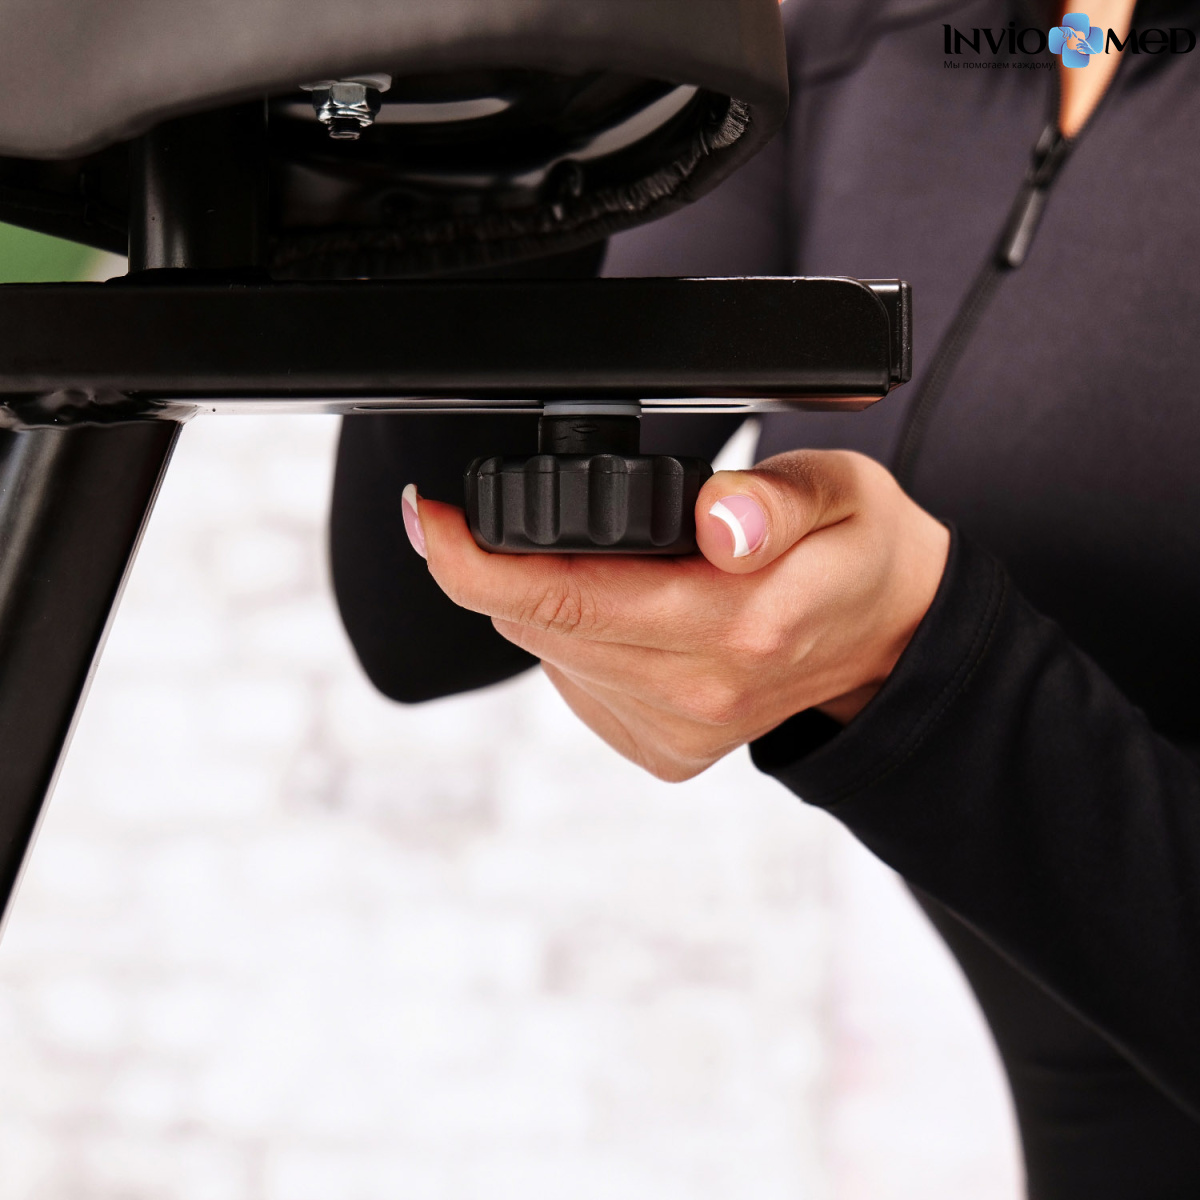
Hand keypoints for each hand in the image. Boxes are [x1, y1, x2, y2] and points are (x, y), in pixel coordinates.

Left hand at [402, 450, 948, 781]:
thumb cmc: (858, 552)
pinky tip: (620, 608)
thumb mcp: (840, 493)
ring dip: (541, 600)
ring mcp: (681, 731)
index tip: (431, 517)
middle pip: (539, 625)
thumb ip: (775, 504)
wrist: (889, 637)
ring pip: (550, 655)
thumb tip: (719, 523)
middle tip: (506, 515)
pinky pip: (575, 683)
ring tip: (597, 557)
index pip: (567, 598)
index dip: (476, 561)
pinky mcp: (667, 750)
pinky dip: (572, 638)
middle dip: (499, 568)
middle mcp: (700, 694)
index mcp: (738, 626)